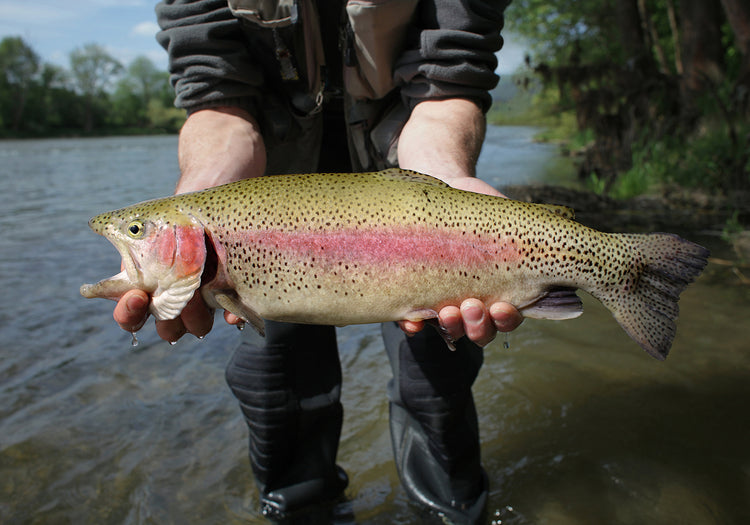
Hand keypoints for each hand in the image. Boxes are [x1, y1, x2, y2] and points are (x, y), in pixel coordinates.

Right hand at [112, 107, 265, 342]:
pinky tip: (234, 312)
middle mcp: (177, 288)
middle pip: (164, 324)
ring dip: (197, 320)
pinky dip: (233, 316)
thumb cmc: (189, 198)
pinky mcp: (237, 285)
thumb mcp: (160, 213)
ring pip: (196, 325)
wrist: (228, 178)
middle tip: (175, 303)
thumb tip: (98, 226)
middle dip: (167, 321)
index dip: (128, 313)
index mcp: (150, 275)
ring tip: (203, 300)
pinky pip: (234, 313)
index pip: (130, 309)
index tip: (137, 296)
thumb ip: (136, 226)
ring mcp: (207, 289)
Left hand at [395, 98, 523, 345]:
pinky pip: (414, 317)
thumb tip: (589, 252)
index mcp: (504, 291)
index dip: (506, 320)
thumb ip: (544, 239)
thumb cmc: (488, 207)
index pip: (509, 320)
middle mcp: (477, 300)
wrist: (446, 187)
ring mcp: (446, 297)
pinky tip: (411, 321)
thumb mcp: (518, 222)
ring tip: (447, 311)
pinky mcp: (419, 289)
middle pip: (480, 331)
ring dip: (450, 326)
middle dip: (478, 325)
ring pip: (450, 328)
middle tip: (472, 307)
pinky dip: (413, 323)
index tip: (504, 307)